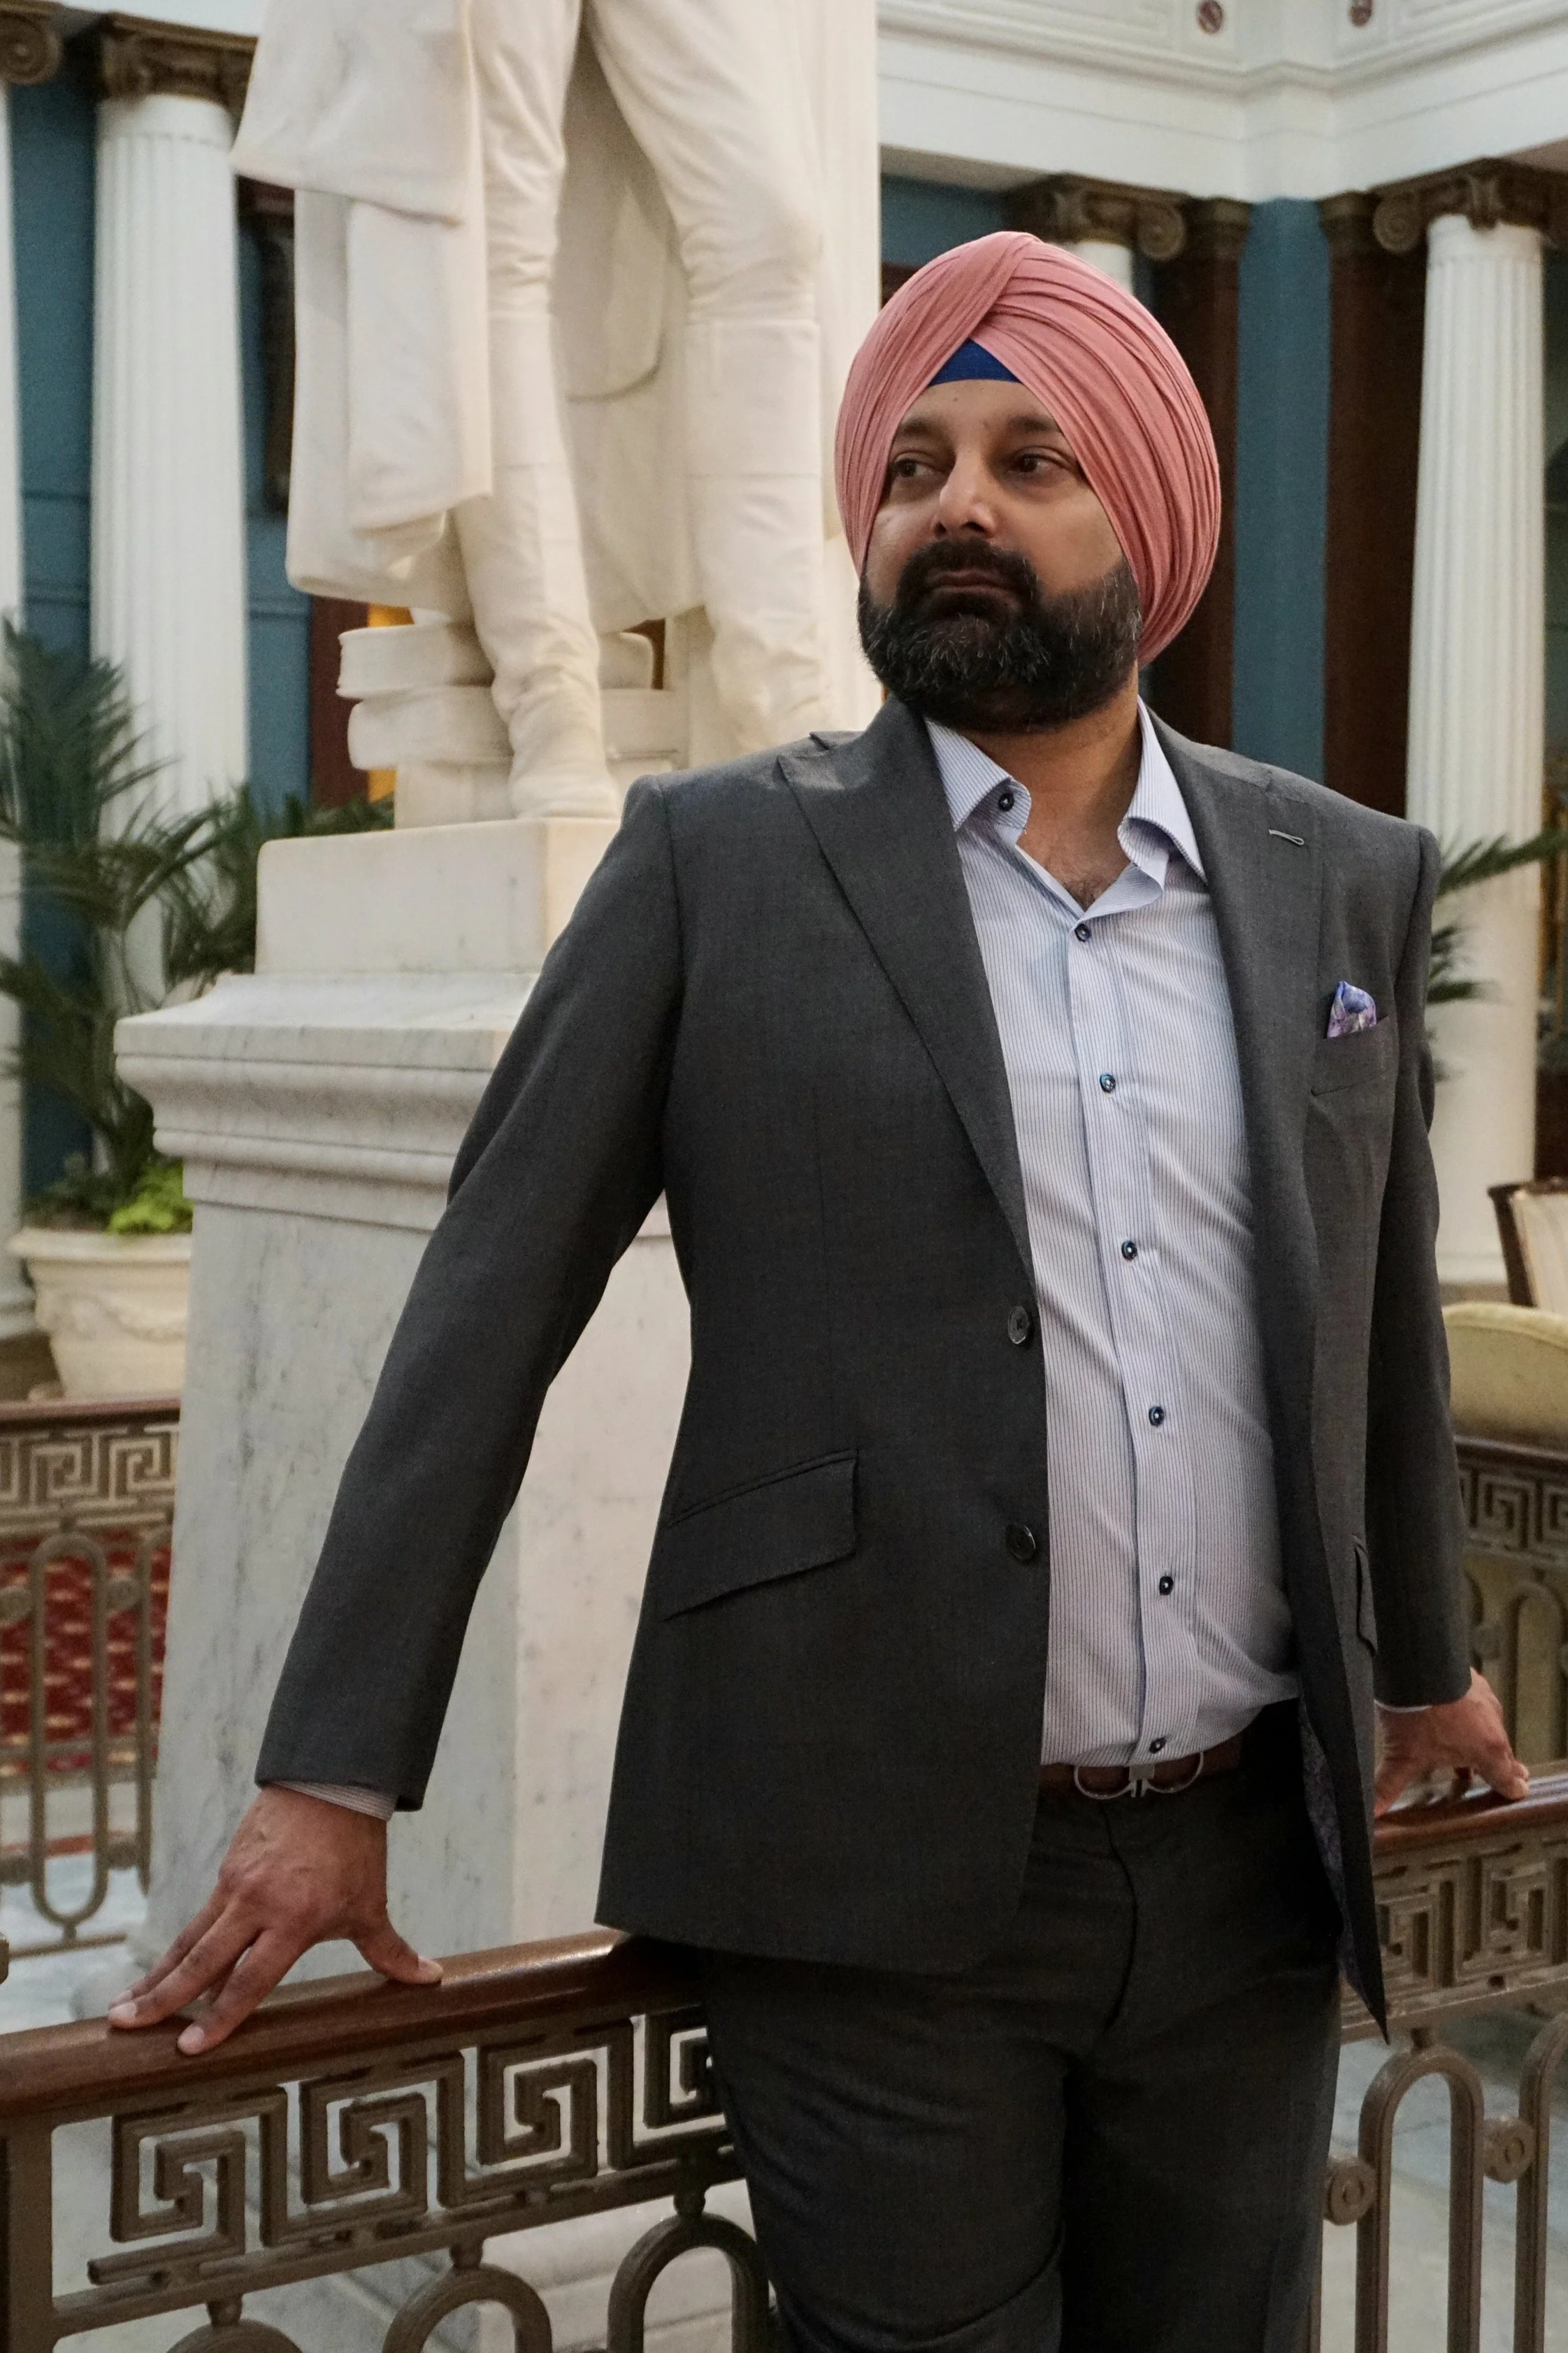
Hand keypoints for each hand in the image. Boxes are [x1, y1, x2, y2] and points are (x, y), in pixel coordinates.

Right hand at [106, 1787, 439, 2053]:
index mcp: (295, 1920)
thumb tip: (430, 1979)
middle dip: (162, 1999)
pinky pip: (197, 1919)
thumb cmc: (355, 1851)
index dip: (220, 2018)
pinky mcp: (227, 1872)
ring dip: (156, 1977)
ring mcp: (236, 1887)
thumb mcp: (369, 1904)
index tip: (190, 2049)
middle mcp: (258, 1905)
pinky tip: (155, 1974)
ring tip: (122, 2010)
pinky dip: (175, 1948)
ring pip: (189, 1941)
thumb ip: (390, 1950)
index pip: (250, 1980)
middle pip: (202, 1961)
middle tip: (126, 2028)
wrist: (332, 1784)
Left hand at [1374, 1670, 1529, 1815]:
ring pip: (1489, 1727)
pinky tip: (1454, 1714)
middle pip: (1502, 1753)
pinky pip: (1477, 1703)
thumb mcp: (1404, 1757)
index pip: (1507, 1777)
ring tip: (1470, 1749)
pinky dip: (1470, 1714)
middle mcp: (1493, 1725)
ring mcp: (1485, 1700)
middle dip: (1500, 1765)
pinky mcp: (1473, 1681)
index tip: (1518, 1792)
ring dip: (1481, 1739)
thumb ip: (1389, 1785)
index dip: (1512, 1788)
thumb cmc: (1418, 1716)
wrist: (1419, 1667)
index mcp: (1487, 1751)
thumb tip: (1373, 1811)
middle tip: (1506, 1775)